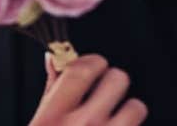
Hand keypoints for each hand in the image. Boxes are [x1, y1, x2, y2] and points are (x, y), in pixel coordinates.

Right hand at [27, 54, 146, 125]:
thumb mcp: (40, 122)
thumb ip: (51, 90)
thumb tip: (54, 58)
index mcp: (54, 115)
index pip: (81, 70)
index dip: (92, 61)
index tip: (93, 64)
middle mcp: (83, 124)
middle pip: (116, 79)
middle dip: (112, 80)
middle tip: (106, 88)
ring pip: (136, 106)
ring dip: (129, 108)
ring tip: (118, 115)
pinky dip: (130, 125)